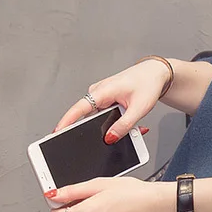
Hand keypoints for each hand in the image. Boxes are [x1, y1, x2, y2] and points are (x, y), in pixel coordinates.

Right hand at [53, 58, 171, 143]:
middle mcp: (98, 92)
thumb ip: (124, 125)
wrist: (155, 73)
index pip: (79, 109)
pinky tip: (129, 122)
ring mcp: (101, 96)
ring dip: (111, 126)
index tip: (56, 132)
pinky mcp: (106, 100)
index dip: (66, 122)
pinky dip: (115, 121)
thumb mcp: (139, 109)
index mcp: (103, 91)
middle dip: (98, 131)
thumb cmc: (147, 84)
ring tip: (131, 125)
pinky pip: (104, 115)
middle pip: (87, 117)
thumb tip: (109, 138)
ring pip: (98, 118)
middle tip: (112, 138)